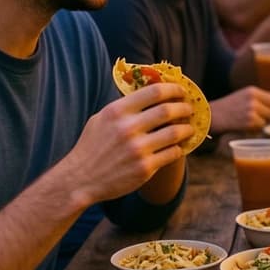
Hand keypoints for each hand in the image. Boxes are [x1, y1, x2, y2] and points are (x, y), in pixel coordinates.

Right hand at [61, 84, 192, 202]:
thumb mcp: (101, 118)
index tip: (181, 91)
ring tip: (189, 128)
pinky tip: (179, 146)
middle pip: (168, 110)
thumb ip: (124, 106)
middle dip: (184, 107)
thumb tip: (152, 92)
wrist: (80, 180)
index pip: (154, 92)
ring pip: (175, 132)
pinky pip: (172, 153)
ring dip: (187, 128)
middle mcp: (128, 128)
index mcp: (117, 111)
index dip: (173, 89)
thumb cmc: (91, 147)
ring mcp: (137, 149)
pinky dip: (180, 148)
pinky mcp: (145, 168)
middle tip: (190, 108)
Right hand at [210, 86, 269, 132]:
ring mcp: (252, 109)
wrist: (212, 116)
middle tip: (254, 119)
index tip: (263, 112)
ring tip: (247, 122)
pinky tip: (244, 127)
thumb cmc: (228, 108)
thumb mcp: (243, 96)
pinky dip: (254, 130)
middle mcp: (253, 98)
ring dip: (260, 124)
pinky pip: (260, 127)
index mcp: (252, 90)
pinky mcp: (250, 121)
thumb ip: (257, 99)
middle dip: (265, 117)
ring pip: (267, 120)